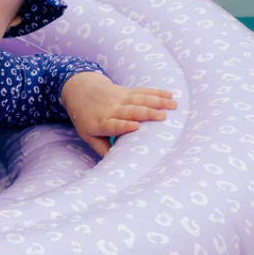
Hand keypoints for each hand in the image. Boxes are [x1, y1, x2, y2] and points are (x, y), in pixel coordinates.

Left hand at [60, 71, 176, 156]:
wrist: (80, 91)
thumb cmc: (86, 118)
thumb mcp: (88, 134)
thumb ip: (101, 148)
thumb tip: (113, 163)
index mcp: (100, 123)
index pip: (112, 125)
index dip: (123, 125)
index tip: (135, 126)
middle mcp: (110, 109)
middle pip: (130, 111)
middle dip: (147, 113)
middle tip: (163, 117)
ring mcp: (119, 99)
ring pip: (140, 99)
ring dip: (157, 102)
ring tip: (173, 106)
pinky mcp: (125, 91)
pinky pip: (142, 91)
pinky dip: (156, 93)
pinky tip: (169, 95)